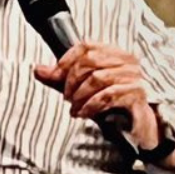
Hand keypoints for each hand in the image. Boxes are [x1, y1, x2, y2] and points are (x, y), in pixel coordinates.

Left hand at [33, 42, 159, 151]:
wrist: (135, 127)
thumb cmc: (108, 105)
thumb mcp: (80, 91)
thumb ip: (60, 80)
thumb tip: (37, 69)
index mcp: (113, 54)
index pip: (87, 45)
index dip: (66, 60)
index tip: (55, 76)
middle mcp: (127, 61)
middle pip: (90, 60)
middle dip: (71, 81)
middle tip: (66, 98)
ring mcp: (134, 76)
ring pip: (98, 78)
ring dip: (79, 96)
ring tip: (73, 109)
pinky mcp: (137, 93)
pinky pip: (109, 94)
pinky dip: (90, 105)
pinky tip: (83, 114)